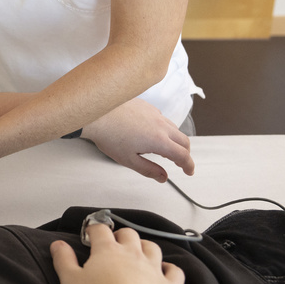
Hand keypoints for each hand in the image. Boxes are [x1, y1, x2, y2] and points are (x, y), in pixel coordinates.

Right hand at [50, 224, 184, 283]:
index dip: (94, 229)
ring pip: (153, 248)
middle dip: (120, 235)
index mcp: (107, 251)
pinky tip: (164, 272)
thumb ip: (63, 260)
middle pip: (129, 234)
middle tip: (113, 244)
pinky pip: (175, 272)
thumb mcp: (70, 281)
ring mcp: (154, 270)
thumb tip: (57, 244)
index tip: (90, 235)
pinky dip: (170, 269)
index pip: (100, 229)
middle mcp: (133, 255)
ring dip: (144, 247)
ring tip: (138, 254)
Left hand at [79, 98, 193, 181]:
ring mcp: (153, 113)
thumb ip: (149, 170)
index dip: (189, 165)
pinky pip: (161, 117)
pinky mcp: (146, 105)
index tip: (188, 171)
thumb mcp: (128, 160)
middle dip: (185, 153)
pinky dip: (163, 128)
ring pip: (173, 128)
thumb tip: (163, 177)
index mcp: (158, 140)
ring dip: (174, 140)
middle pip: (183, 140)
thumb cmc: (108, 135)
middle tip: (179, 162)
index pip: (183, 155)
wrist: (95, 113)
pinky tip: (150, 132)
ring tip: (162, 149)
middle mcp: (160, 125)